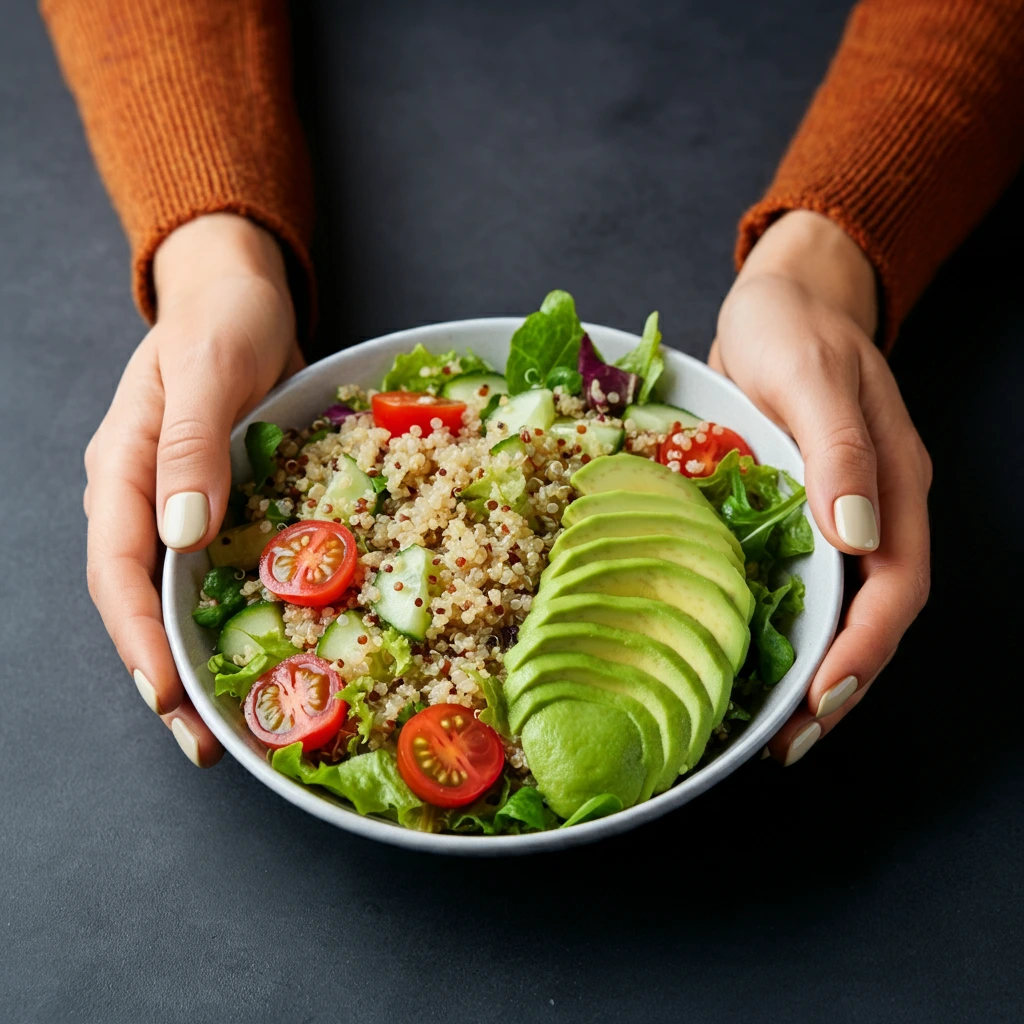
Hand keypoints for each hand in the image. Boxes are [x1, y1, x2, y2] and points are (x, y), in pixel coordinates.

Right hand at [84, 213, 304, 765]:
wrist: (240, 298)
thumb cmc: (222, 320)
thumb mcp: (210, 368)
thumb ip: (190, 445)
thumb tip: (181, 533)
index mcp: (124, 467)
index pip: (117, 566)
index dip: (138, 634)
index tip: (165, 692)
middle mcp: (143, 497)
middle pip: (139, 600)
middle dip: (162, 671)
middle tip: (199, 740)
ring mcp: (179, 505)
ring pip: (176, 596)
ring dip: (195, 658)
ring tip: (229, 723)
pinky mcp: (219, 506)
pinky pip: (219, 570)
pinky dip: (233, 616)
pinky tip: (264, 653)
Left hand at [711, 211, 931, 764]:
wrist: (783, 299)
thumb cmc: (794, 327)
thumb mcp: (812, 375)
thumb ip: (838, 450)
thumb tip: (858, 536)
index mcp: (894, 485)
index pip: (894, 588)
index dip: (862, 650)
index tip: (818, 699)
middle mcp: (874, 511)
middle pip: (872, 618)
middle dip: (837, 685)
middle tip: (787, 741)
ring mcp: (837, 515)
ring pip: (838, 611)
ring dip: (811, 669)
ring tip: (770, 725)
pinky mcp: (797, 512)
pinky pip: (800, 584)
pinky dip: (782, 629)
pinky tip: (746, 655)